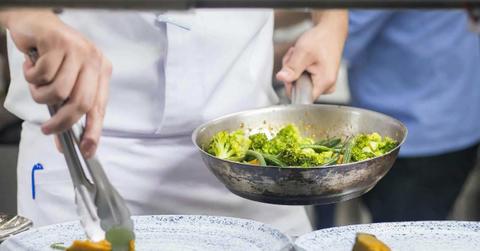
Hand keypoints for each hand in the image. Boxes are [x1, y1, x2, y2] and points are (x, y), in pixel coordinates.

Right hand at [1, 10, 110, 157]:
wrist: (35, 23)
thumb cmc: (52, 56)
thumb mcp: (67, 81)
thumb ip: (68, 108)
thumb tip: (68, 143)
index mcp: (101, 71)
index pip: (99, 107)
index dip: (93, 131)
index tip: (86, 150)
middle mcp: (94, 60)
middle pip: (81, 103)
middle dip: (62, 122)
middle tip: (47, 129)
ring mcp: (77, 50)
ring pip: (58, 91)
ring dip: (41, 95)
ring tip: (37, 84)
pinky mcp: (59, 43)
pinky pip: (42, 75)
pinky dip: (31, 77)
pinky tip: (32, 65)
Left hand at [276, 10, 347, 99]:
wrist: (330, 31)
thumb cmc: (321, 39)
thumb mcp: (303, 52)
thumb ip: (292, 68)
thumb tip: (281, 79)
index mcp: (324, 83)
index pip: (301, 96)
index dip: (291, 85)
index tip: (291, 71)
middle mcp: (327, 87)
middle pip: (298, 89)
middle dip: (291, 72)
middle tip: (295, 57)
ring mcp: (324, 84)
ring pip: (298, 83)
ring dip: (294, 68)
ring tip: (299, 55)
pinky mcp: (320, 80)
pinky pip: (302, 79)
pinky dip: (298, 68)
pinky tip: (302, 58)